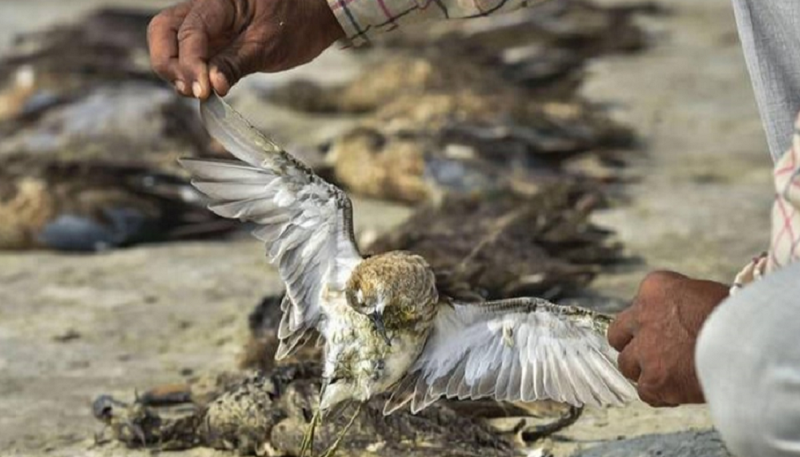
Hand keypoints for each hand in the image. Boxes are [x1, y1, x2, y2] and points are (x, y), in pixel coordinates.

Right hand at [147, 0, 344, 98]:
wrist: (314, 18)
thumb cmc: (296, 24)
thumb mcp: (269, 45)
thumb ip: (237, 63)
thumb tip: (212, 86)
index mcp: (220, 1)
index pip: (190, 31)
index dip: (191, 63)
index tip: (202, 91)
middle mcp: (205, 8)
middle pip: (164, 30)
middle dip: (168, 62)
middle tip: (191, 90)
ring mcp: (206, 25)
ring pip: (169, 42)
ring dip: (176, 70)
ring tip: (198, 92)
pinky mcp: (212, 41)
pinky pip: (189, 55)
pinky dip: (189, 73)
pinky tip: (203, 90)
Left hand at [608, 271, 728, 405]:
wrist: (752, 342)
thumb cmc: (739, 316)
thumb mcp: (705, 293)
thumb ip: (681, 305)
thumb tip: (678, 320)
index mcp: (655, 287)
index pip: (639, 304)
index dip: (652, 321)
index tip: (667, 329)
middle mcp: (642, 315)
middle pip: (618, 334)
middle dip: (632, 344)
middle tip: (653, 354)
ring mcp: (645, 349)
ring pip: (627, 364)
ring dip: (645, 371)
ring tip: (671, 374)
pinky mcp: (653, 379)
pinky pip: (645, 392)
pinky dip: (661, 395)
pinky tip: (678, 392)